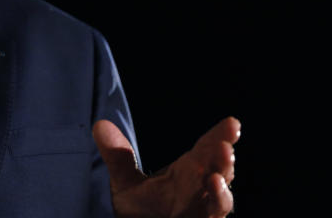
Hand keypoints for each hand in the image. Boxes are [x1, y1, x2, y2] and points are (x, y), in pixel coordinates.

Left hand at [93, 117, 239, 217]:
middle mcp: (199, 191)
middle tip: (225, 147)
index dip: (220, 136)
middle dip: (222, 161)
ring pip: (218, 203)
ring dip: (220, 193)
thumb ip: (117, 157)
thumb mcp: (125, 182)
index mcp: (189, 172)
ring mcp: (200, 214)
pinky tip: (208, 216)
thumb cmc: (139, 209)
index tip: (232, 123)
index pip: (207, 150)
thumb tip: (98, 125)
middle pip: (217, 173)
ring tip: (215, 178)